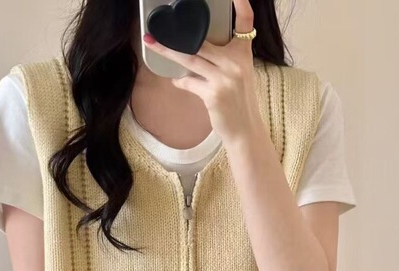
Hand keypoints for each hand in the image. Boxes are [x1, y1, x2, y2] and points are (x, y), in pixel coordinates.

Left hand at [143, 0, 260, 144]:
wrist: (245, 131)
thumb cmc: (239, 103)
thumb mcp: (239, 75)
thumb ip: (223, 61)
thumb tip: (195, 52)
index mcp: (243, 54)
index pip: (246, 23)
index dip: (242, 5)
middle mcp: (235, 63)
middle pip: (201, 42)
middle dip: (178, 36)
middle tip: (158, 28)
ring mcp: (224, 79)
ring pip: (190, 59)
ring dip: (169, 52)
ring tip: (152, 44)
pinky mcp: (213, 94)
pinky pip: (189, 82)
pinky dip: (180, 82)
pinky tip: (175, 81)